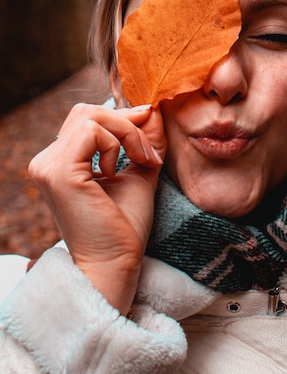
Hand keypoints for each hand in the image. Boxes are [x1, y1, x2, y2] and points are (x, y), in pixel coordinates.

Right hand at [28, 103, 165, 313]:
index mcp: (62, 162)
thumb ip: (144, 140)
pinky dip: (116, 142)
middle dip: (127, 123)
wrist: (116, 265)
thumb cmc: (124, 227)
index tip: (150, 138)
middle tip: (149, 154)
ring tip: (143, 161)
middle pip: (87, 111)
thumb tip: (152, 108)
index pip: (88, 118)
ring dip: (127, 133)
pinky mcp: (58, 173)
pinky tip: (119, 170)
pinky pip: (91, 131)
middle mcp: (47, 161)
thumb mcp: (139, 172)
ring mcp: (48, 166)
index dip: (123, 119)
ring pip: (91, 116)